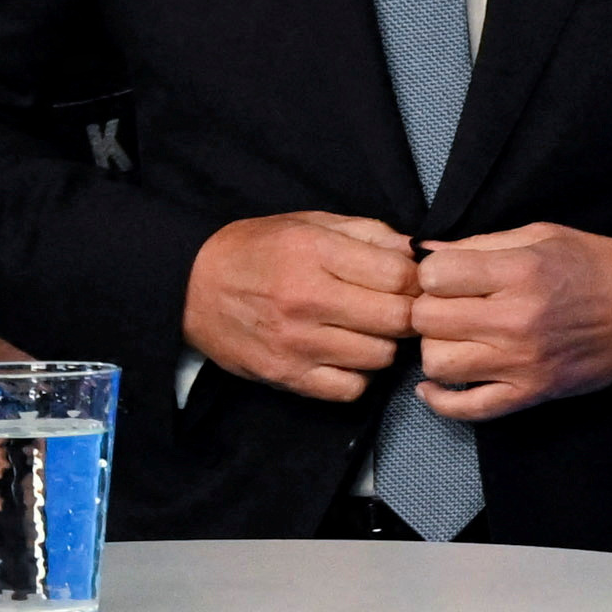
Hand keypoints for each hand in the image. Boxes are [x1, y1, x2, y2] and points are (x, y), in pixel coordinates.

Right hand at [185, 213, 420, 401]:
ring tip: (366, 331)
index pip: (400, 277)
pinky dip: (357, 375)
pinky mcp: (285, 374)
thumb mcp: (310, 223)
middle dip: (408, 315)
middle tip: (395, 310)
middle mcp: (306, 298)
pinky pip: (350, 388)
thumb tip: (421, 252)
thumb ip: (370, 234)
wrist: (190, 286)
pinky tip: (345, 356)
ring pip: (380, 357)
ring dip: (383, 345)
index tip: (410, 283)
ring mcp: (296, 341)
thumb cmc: (258, 250)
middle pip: (398, 320)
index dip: (417, 281)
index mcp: (315, 252)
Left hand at [412, 224, 611, 416]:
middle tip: (452, 305)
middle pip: (427, 319)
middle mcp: (517, 319)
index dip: (433, 272)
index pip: (433, 275)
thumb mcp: (542, 236)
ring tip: (457, 338)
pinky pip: (468, 408)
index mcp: (520, 272)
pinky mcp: (532, 392)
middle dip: (430, 308)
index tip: (451, 275)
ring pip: (437, 363)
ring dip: (438, 348)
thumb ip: (482, 244)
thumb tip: (426, 250)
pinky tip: (435, 386)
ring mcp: (523, 362)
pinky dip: (441, 401)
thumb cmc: (598, 267)